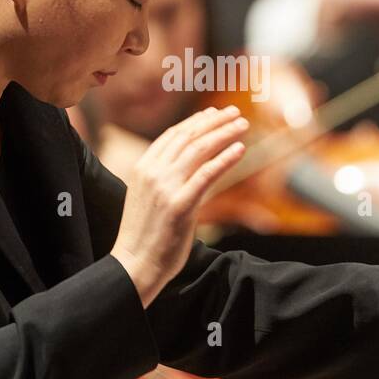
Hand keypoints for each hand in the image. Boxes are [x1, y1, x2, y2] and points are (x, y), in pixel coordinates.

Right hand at [111, 106, 247, 305]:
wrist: (135, 264)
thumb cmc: (144, 235)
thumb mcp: (148, 197)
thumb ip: (164, 179)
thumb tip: (191, 166)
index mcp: (142, 168)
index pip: (172, 135)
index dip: (195, 122)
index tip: (213, 113)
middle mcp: (152, 172)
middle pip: (188, 137)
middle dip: (214, 121)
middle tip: (234, 113)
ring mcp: (165, 187)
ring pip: (199, 149)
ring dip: (224, 134)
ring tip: (243, 125)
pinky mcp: (181, 204)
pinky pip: (208, 174)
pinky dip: (226, 158)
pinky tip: (240, 149)